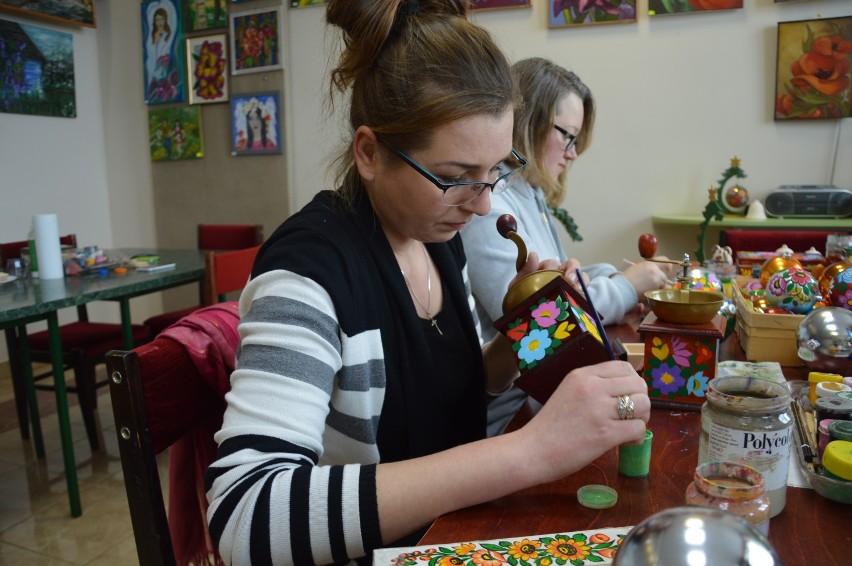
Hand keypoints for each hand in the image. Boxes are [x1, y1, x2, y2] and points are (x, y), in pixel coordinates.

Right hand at [519, 360, 649, 482]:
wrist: (532, 450)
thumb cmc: (549, 426)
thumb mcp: (568, 392)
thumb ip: (593, 387)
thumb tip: (625, 392)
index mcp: (582, 374)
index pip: (624, 367)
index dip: (632, 383)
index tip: (626, 398)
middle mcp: (592, 387)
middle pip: (638, 385)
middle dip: (641, 401)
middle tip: (630, 417)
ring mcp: (599, 409)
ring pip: (643, 405)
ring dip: (641, 419)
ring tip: (627, 429)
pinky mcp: (605, 433)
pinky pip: (638, 428)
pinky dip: (636, 437)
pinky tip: (624, 442)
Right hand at [623, 261, 670, 297]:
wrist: (622, 288)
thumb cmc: (625, 280)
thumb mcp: (636, 269)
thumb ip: (647, 270)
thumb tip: (656, 274)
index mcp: (649, 264)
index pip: (664, 261)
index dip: (668, 266)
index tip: (669, 270)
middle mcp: (654, 270)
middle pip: (664, 277)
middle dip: (660, 283)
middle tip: (651, 287)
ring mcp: (656, 280)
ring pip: (663, 286)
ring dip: (657, 289)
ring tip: (647, 291)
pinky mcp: (656, 289)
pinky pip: (660, 292)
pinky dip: (656, 295)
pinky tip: (647, 295)